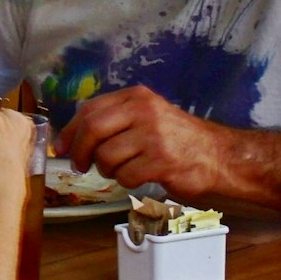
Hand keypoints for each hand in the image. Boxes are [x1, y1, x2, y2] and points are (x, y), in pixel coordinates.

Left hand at [57, 84, 243, 201]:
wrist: (219, 156)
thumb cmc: (178, 139)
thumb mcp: (148, 116)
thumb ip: (114, 120)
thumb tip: (71, 138)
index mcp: (136, 97)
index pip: (89, 110)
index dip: (70, 131)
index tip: (61, 148)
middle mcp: (144, 111)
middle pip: (92, 130)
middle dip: (80, 152)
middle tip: (81, 166)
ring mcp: (153, 136)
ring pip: (107, 157)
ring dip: (108, 170)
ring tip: (124, 169)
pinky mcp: (161, 161)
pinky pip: (126, 176)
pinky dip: (127, 181)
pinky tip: (140, 177)